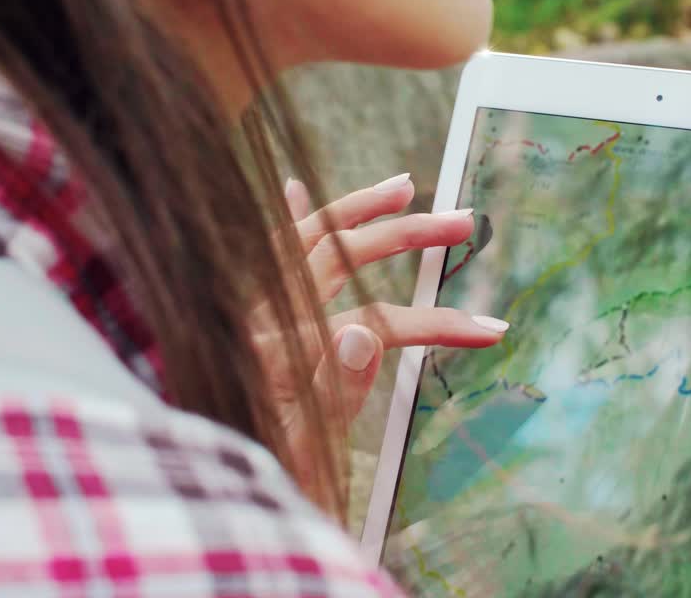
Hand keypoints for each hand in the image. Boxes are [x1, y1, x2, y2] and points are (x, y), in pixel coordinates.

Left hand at [257, 173, 508, 494]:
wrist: (201, 503)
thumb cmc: (258, 480)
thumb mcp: (302, 453)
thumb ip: (334, 390)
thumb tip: (366, 331)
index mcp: (277, 356)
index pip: (373, 322)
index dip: (434, 323)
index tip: (489, 329)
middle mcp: (255, 321)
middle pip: (337, 258)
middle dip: (404, 235)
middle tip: (461, 222)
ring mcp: (242, 315)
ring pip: (301, 242)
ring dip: (354, 211)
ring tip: (404, 187)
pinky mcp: (235, 319)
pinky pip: (260, 257)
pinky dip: (285, 222)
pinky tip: (296, 189)